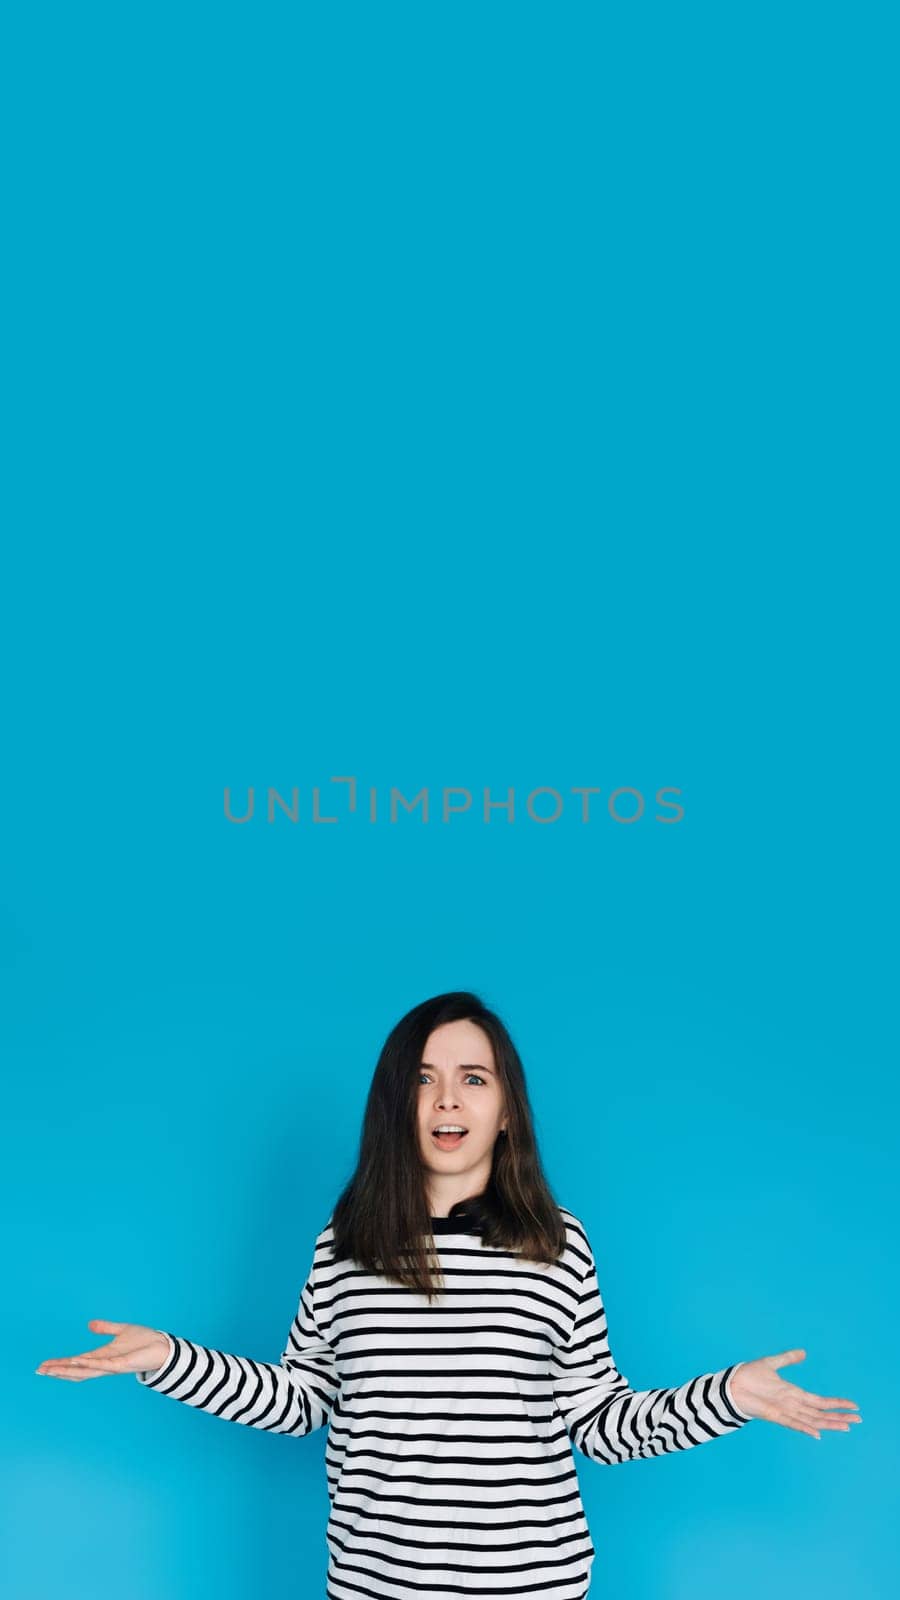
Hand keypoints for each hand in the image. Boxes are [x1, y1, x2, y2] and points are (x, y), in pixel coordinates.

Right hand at [35, 1320, 170, 1380]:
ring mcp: (111, 1366)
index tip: (43, 1365)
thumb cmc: (145, 1342)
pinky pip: (101, 1365)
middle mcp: (104, 1364)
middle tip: (39, 1370)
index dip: (60, 1363)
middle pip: (75, 1370)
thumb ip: (105, 1328)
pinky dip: (87, 1363)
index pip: (76, 1362)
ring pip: (84, 1370)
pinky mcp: (120, 1365)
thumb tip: (89, 1324)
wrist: (163, 1348)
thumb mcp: (121, 1330)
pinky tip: (75, 1361)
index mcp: (102, 1356)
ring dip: (67, 1369)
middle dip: (57, 1370)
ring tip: (50, 1369)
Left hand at [730, 1349, 861, 1438]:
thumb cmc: (749, 1376)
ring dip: (829, 1423)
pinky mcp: (774, 1415)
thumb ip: (788, 1359)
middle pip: (821, 1413)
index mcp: (793, 1393)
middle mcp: (792, 1404)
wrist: (730, 1385)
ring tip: (847, 1427)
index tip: (853, 1405)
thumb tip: (804, 1352)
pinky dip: (805, 1427)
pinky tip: (818, 1433)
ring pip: (812, 1419)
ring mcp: (785, 1410)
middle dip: (839, 1416)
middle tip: (859, 1420)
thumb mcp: (771, 1363)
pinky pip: (793, 1423)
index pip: (820, 1401)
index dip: (836, 1403)